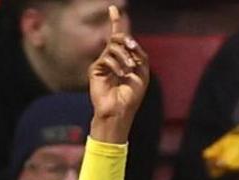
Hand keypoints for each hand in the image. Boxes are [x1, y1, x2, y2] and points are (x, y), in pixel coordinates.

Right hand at [89, 6, 149, 142]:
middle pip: (117, 38)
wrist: (120, 110)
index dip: (116, 22)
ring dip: (125, 57)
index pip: (119, 37)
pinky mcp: (95, 69)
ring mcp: (103, 63)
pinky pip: (107, 57)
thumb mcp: (142, 73)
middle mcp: (111, 58)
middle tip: (133, 50)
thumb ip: (140, 55)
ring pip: (113, 46)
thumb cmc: (131, 95)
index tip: (113, 9)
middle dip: (127, 42)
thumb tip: (130, 41)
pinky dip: (116, 65)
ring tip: (128, 71)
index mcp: (123, 58)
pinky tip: (120, 75)